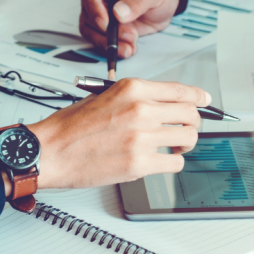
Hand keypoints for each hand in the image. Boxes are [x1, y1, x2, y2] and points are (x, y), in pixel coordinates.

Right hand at [18, 79, 208, 190]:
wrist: (49, 150)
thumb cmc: (70, 127)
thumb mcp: (105, 96)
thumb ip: (136, 98)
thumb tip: (164, 105)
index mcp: (133, 89)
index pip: (180, 90)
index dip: (198, 97)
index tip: (204, 102)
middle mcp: (141, 109)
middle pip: (190, 115)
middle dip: (193, 124)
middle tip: (185, 131)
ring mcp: (142, 137)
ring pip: (187, 139)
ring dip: (183, 146)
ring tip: (171, 148)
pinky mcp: (139, 163)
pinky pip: (175, 163)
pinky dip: (171, 164)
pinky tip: (160, 162)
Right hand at [79, 0, 180, 58]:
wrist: (165, 3)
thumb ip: (138, 0)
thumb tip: (119, 12)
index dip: (94, 8)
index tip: (105, 23)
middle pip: (88, 13)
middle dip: (107, 30)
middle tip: (129, 36)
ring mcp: (99, 10)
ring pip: (91, 30)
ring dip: (109, 42)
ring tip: (129, 46)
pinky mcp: (104, 26)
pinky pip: (100, 39)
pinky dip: (112, 47)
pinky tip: (128, 48)